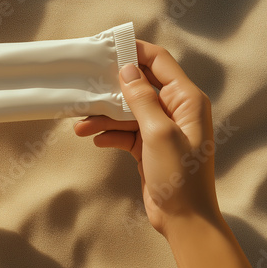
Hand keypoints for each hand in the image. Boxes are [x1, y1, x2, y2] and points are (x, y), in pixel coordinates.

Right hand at [74, 40, 219, 237]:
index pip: (159, 62)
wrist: (183, 220)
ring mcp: (160, 128)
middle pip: (139, 87)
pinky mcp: (148, 145)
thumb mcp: (159, 133)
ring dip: (104, 117)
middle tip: (87, 86)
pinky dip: (110, 134)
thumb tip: (127, 70)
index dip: (135, 51)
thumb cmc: (179, 176)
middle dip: (112, 89)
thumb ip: (142, 99)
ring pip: (127, 111)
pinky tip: (94, 139)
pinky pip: (125, 131)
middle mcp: (174, 109)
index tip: (109, 47)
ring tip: (80, 125)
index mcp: (186, 100)